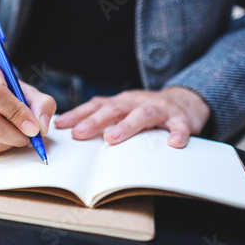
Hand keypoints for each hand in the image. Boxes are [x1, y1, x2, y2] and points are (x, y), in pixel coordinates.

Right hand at [0, 63, 56, 155]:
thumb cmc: (9, 92)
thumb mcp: (28, 91)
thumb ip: (41, 105)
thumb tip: (40, 127)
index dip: (17, 113)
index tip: (33, 126)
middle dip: (16, 135)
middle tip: (29, 135)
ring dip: (9, 143)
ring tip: (17, 134)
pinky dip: (0, 148)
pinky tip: (4, 138)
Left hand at [54, 87, 209, 147]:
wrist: (185, 101)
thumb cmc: (145, 110)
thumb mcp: (122, 109)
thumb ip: (101, 116)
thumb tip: (71, 130)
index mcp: (120, 102)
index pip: (95, 107)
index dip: (77, 114)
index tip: (59, 125)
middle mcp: (136, 103)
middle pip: (113, 110)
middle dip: (94, 121)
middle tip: (78, 134)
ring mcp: (159, 109)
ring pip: (142, 115)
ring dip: (126, 126)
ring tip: (112, 138)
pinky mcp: (181, 118)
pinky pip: (179, 126)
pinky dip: (177, 133)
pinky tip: (174, 144)